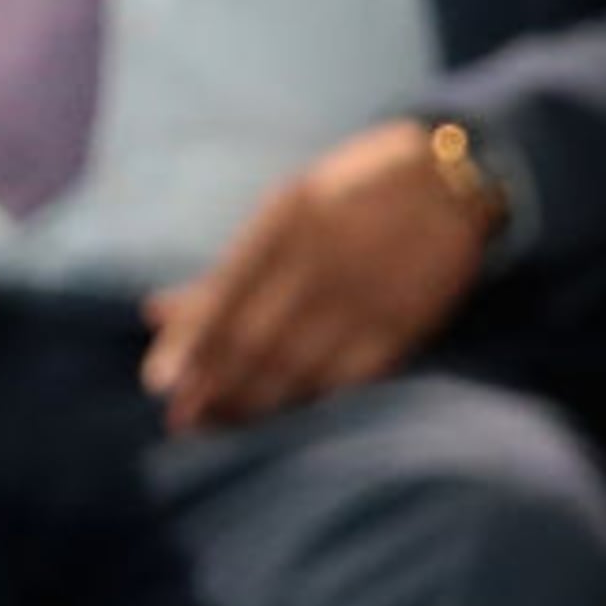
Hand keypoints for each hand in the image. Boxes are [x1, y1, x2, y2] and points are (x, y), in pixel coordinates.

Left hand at [141, 120, 493, 433]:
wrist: (450, 180)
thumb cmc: (347, 196)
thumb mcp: (281, 214)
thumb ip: (225, 269)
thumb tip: (155, 312)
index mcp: (284, 225)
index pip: (225, 297)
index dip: (190, 346)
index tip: (157, 383)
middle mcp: (322, 262)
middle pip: (256, 339)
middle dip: (212, 384)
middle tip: (181, 420)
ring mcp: (366, 295)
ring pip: (299, 364)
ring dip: (253, 401)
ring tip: (217, 425)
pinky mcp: (405, 324)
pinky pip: (351, 375)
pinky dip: (311, 399)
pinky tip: (281, 417)